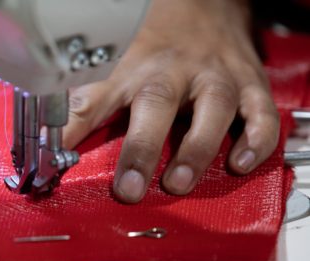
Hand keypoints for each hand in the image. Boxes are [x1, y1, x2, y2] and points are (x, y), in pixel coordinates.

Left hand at [64, 0, 278, 202]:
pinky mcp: (248, 81)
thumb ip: (86, 99)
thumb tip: (52, 136)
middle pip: (156, 102)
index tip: (56, 168)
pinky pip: (260, 110)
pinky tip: (241, 161)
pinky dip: (256, 138)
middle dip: (142, 148)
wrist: (202, 2)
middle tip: (130, 188)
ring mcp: (213, 75)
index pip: (94, 100)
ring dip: (197, 147)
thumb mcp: (114, 62)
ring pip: (213, 106)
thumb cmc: (153, 39)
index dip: (71, 133)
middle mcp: (172, 70)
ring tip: (179, 181)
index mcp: (130, 67)